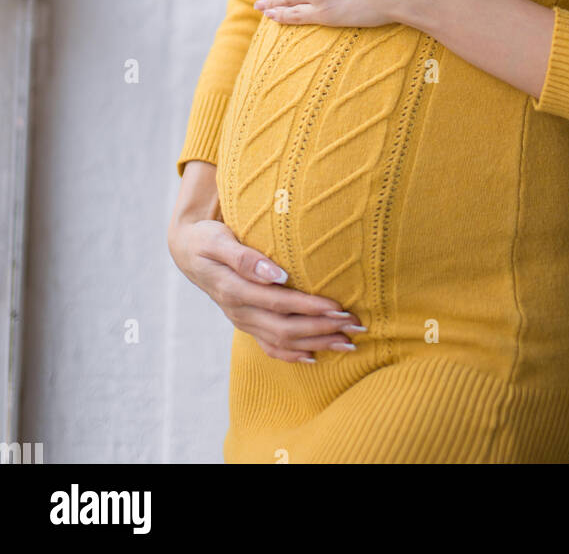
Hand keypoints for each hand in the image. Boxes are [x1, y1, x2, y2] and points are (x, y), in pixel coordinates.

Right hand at [168, 164, 364, 362]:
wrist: (187, 250)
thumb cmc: (206, 238)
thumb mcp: (218, 240)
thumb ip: (244, 258)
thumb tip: (276, 274)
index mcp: (233, 290)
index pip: (279, 303)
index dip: (309, 308)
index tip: (339, 307)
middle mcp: (238, 311)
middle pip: (285, 328)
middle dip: (322, 329)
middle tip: (355, 326)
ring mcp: (242, 320)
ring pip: (282, 341)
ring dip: (317, 343)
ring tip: (348, 343)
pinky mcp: (246, 322)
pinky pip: (270, 346)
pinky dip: (293, 354)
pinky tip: (316, 356)